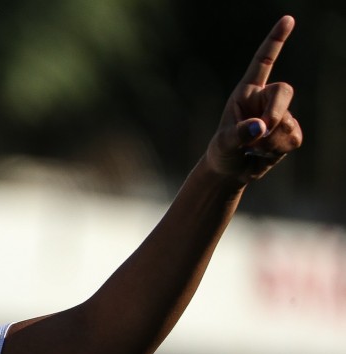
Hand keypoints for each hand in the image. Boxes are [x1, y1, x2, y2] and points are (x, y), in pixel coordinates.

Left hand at [206, 15, 301, 182]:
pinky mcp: (289, 132)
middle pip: (284, 91)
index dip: (275, 41)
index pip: (263, 62)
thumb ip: (239, 134)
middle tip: (260, 134)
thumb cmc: (222, 151)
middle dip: (275, 114)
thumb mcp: (224, 144)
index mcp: (246, 92)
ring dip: (270, 141)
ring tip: (253, 148)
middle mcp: (265, 99)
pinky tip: (264, 154)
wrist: (231, 171)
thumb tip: (260, 127)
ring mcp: (280, 115)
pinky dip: (278, 150)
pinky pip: (293, 138)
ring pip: (288, 122)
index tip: (288, 19)